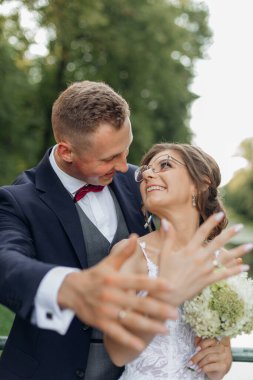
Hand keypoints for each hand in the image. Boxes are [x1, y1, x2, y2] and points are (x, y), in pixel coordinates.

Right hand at [58, 234, 176, 351]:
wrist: (71, 290)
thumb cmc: (94, 276)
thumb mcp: (108, 263)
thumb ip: (124, 252)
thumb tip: (135, 236)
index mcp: (115, 279)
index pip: (138, 281)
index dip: (155, 284)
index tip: (170, 286)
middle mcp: (112, 295)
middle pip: (138, 303)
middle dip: (158, 309)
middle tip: (175, 314)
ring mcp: (106, 311)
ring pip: (131, 320)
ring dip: (149, 326)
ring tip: (166, 330)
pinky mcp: (101, 323)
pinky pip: (117, 333)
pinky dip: (129, 340)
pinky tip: (142, 345)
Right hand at [158, 213, 250, 305]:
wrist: (168, 294)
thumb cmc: (165, 273)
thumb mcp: (164, 253)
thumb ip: (169, 236)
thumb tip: (165, 221)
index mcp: (189, 250)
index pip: (202, 232)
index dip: (211, 222)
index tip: (220, 214)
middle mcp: (200, 258)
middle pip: (217, 243)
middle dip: (230, 234)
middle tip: (241, 226)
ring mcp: (205, 270)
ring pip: (225, 258)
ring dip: (238, 251)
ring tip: (250, 245)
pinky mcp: (208, 280)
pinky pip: (224, 274)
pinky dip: (235, 270)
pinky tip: (245, 267)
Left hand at [190, 337, 231, 379]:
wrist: (218, 373)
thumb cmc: (212, 359)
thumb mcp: (207, 350)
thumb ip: (202, 343)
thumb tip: (197, 338)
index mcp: (219, 341)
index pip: (211, 339)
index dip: (203, 343)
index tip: (196, 348)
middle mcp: (223, 348)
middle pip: (207, 350)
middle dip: (197, 356)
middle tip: (190, 361)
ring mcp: (224, 357)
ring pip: (208, 357)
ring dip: (200, 362)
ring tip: (196, 366)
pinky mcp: (223, 366)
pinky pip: (210, 366)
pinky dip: (203, 368)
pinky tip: (200, 370)